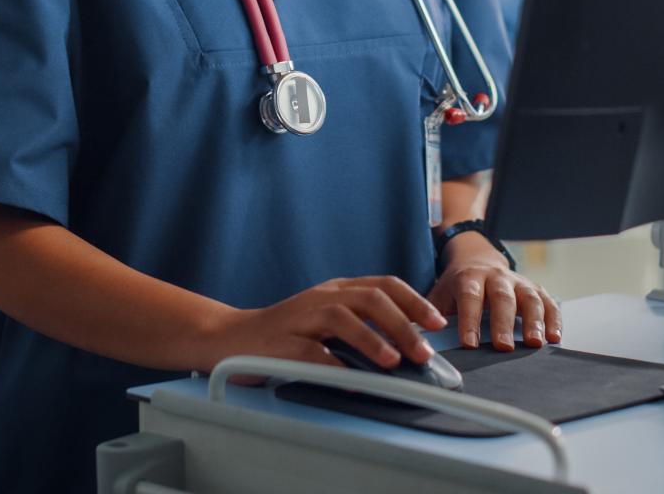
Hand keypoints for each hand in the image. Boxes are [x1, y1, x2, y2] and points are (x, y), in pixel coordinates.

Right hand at [195, 276, 446, 375]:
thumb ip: (361, 329)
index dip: (413, 302)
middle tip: (422, 350)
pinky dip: (333, 364)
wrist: (228, 338)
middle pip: (369, 298)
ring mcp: (299, 318)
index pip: (383, 285)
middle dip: (402, 323)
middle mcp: (321, 298)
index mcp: (335, 291)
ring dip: (372, 339)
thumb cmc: (283, 336)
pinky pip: (310, 351)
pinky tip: (350, 377)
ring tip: (392, 361)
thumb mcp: (326, 324)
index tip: (436, 323)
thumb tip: (407, 349)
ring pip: (341, 317)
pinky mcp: (280, 343)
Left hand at [427, 232, 561, 349]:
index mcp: (468, 277)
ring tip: (535, 344)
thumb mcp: (439, 294)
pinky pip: (548, 301)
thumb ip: (431, 315)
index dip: (469, 320)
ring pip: (529, 298)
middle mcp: (496, 277)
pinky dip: (554, 318)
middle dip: (503, 323)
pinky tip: (556, 337)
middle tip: (504, 347)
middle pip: (502, 298)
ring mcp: (518, 281)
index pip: (469, 297)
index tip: (469, 344)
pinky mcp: (535, 288)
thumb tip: (417, 339)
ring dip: (534, 321)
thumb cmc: (457, 284)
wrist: (476, 257)